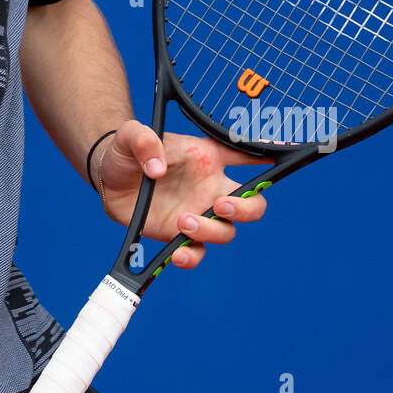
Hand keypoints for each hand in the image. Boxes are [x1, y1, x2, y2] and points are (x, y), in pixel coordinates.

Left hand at [94, 121, 268, 267]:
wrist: (108, 178)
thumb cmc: (127, 150)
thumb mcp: (131, 135)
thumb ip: (143, 141)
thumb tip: (157, 168)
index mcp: (208, 158)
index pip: (248, 157)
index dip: (269, 158)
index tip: (284, 157)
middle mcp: (209, 188)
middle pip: (252, 204)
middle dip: (247, 208)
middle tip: (220, 205)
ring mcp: (198, 213)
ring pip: (227, 232)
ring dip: (212, 231)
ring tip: (184, 221)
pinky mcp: (178, 235)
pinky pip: (197, 253)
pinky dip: (192, 257)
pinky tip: (177, 253)